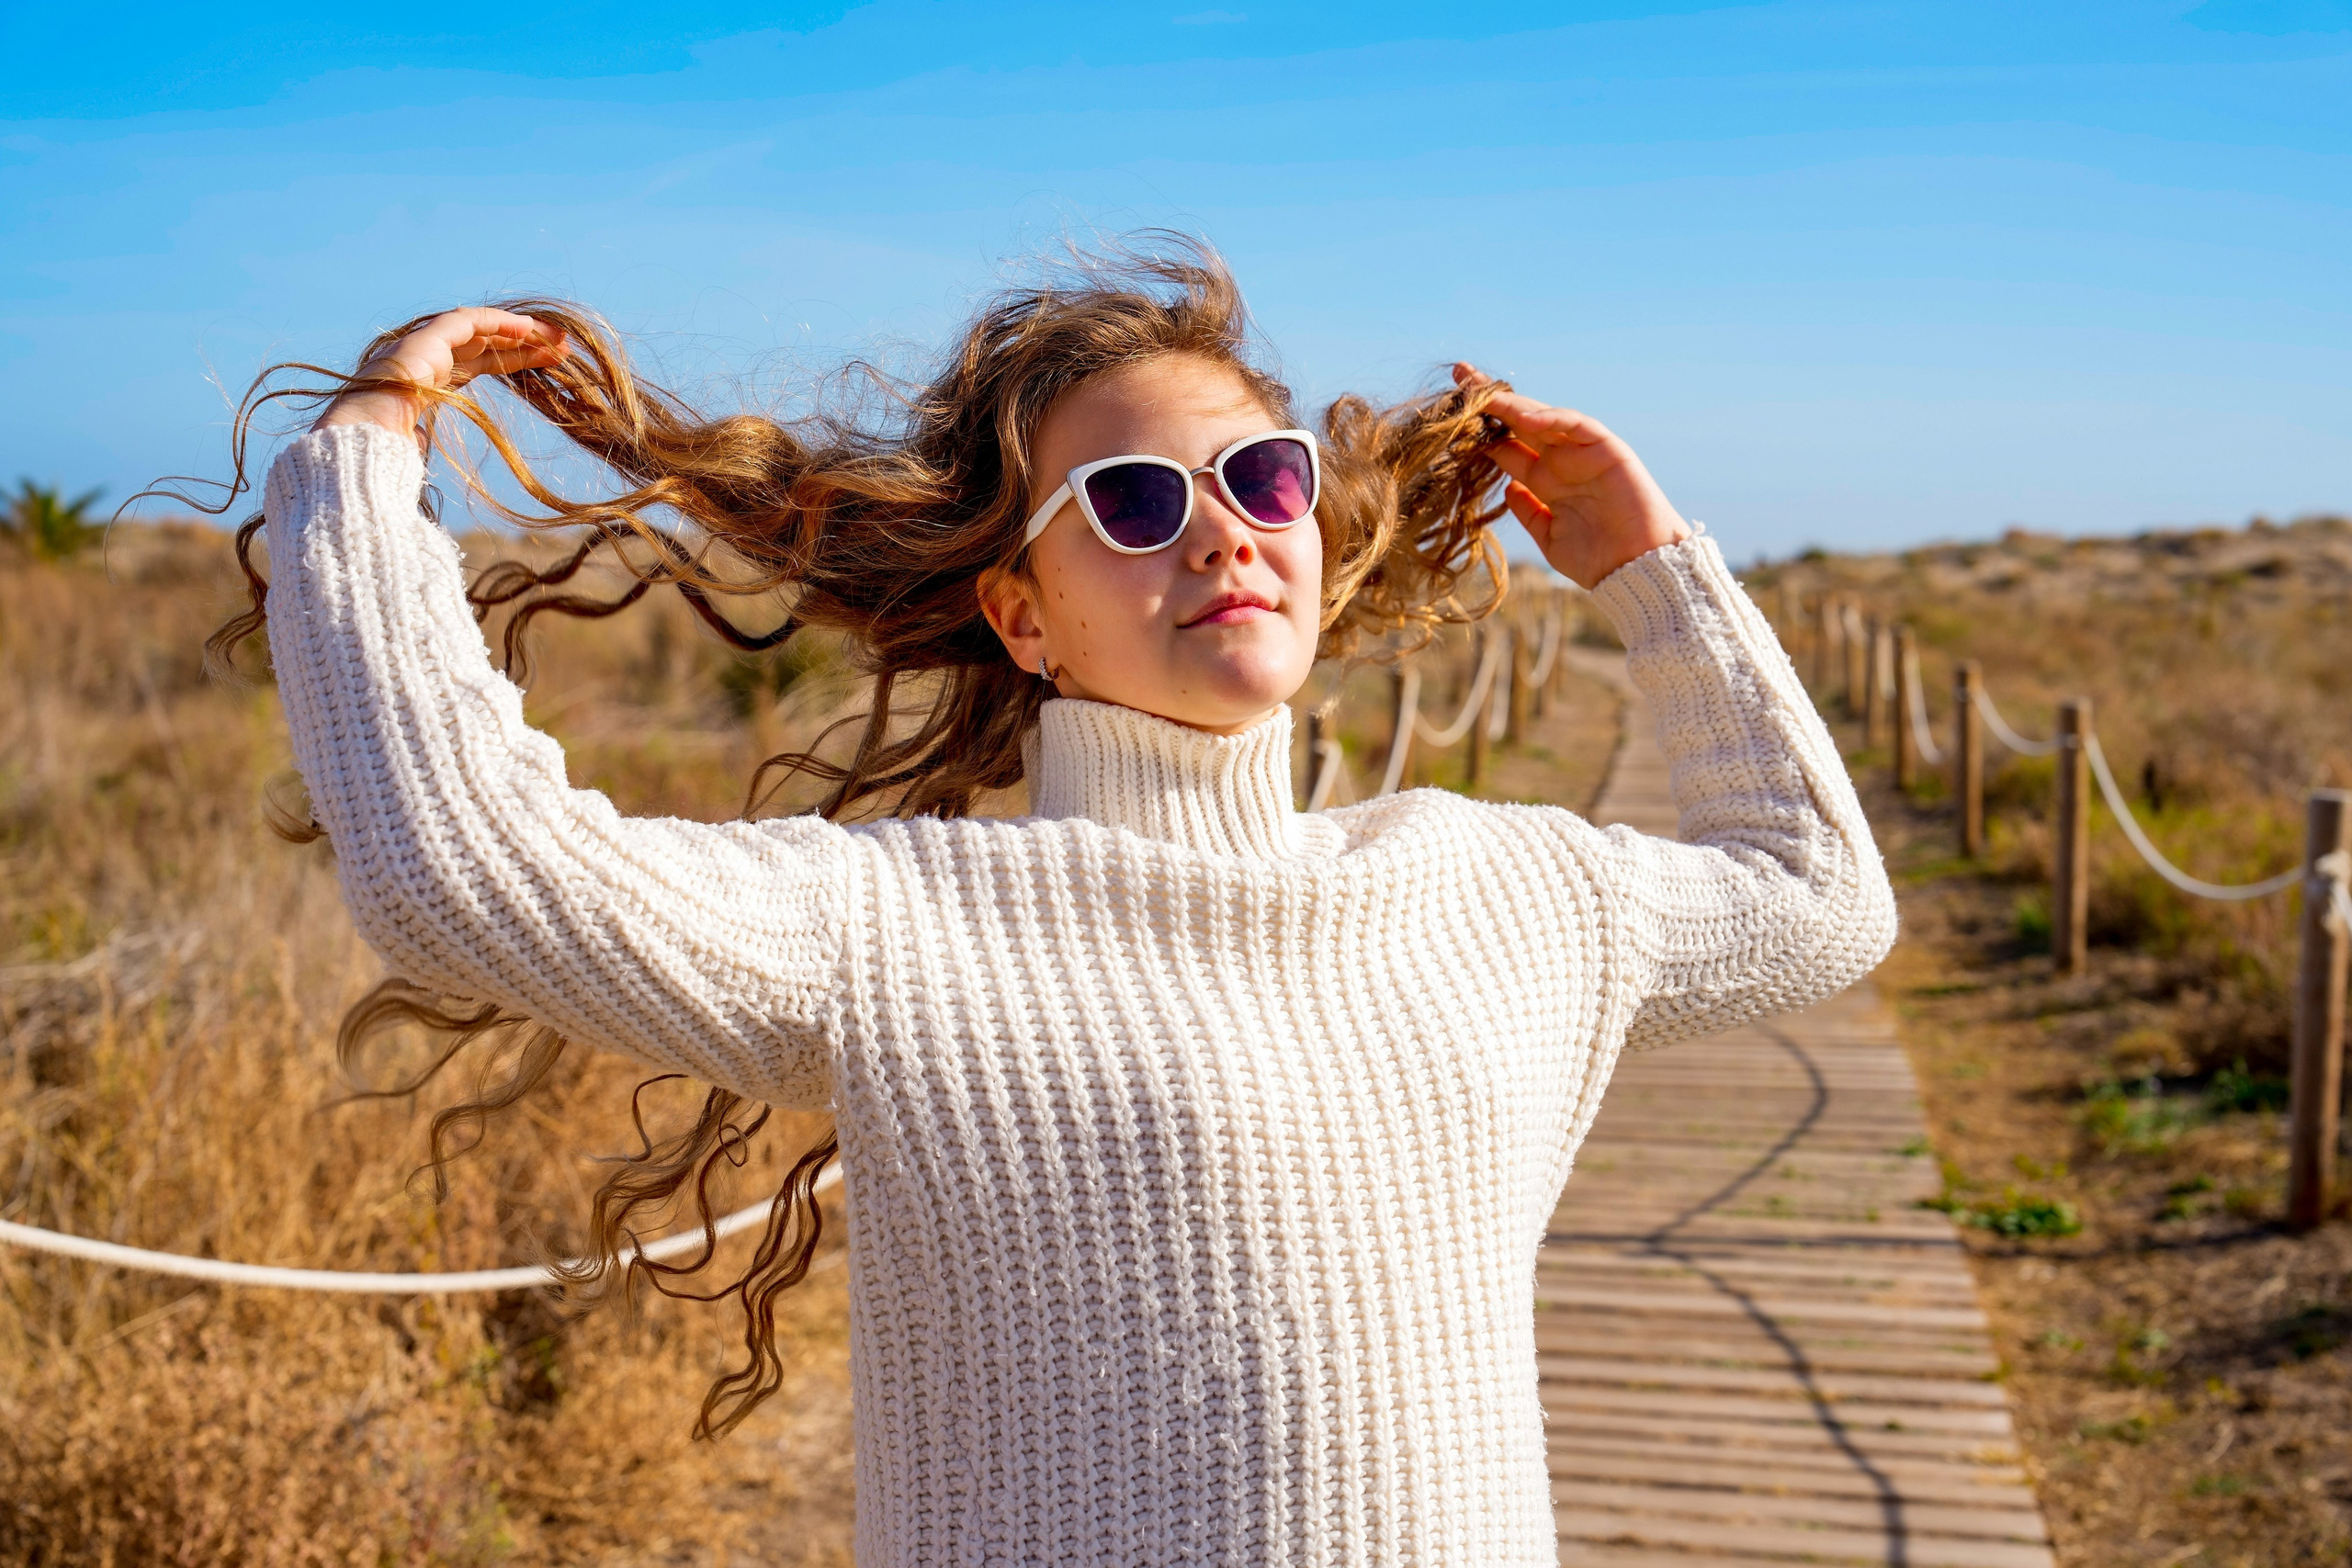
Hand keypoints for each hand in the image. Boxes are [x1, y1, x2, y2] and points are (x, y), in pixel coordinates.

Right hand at [314, 307, 568, 441]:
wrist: (358, 450)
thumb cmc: (386, 460)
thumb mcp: (417, 449)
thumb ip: (423, 440)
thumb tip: (422, 445)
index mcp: (424, 384)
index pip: (477, 363)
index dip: (513, 361)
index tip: (549, 364)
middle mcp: (420, 361)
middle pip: (482, 345)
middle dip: (523, 344)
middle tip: (562, 348)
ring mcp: (417, 348)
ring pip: (477, 331)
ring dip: (518, 331)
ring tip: (556, 339)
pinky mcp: (420, 343)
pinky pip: (464, 323)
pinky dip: (496, 322)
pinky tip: (528, 329)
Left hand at [1455, 363, 1690, 589]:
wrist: (1639, 572)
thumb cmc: (1598, 561)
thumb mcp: (1549, 537)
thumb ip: (1528, 511)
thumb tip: (1507, 489)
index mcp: (1545, 482)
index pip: (1506, 446)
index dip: (1478, 430)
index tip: (1448, 415)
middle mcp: (1561, 462)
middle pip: (1519, 423)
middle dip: (1490, 400)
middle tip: (1460, 374)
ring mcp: (1584, 453)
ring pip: (1544, 417)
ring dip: (1514, 401)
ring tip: (1482, 388)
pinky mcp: (1608, 449)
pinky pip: (1579, 425)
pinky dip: (1554, 418)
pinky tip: (1526, 417)